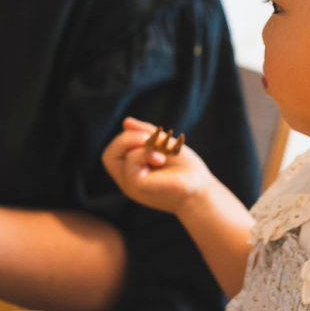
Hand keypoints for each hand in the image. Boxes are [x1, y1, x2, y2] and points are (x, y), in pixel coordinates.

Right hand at [102, 117, 216, 214]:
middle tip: (147, 138)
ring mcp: (129, 185)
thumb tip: (126, 122)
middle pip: (108, 155)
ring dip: (139, 146)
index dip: (125, 138)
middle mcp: (127, 180)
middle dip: (124, 139)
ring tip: (160, 153)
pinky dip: (144, 154)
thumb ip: (144, 133)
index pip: (113, 152)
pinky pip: (129, 164)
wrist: (201, 188)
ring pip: (116, 157)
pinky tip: (160, 159)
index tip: (147, 134)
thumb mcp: (162, 144)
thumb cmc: (184, 169)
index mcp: (131, 171)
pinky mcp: (136, 187)